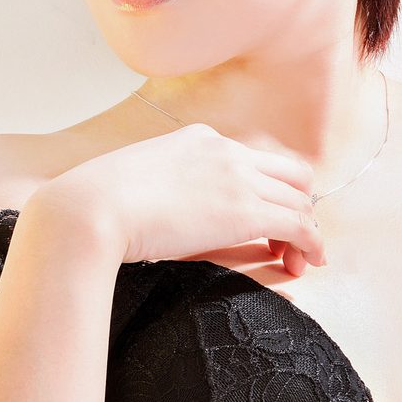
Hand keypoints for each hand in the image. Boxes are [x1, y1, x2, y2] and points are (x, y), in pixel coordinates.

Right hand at [34, 123, 326, 274]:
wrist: (90, 209)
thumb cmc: (97, 205)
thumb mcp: (136, 185)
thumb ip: (163, 192)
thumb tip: (167, 215)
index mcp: (198, 139)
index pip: (252, 159)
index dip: (266, 190)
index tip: (262, 219)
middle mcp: (225, 150)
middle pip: (289, 174)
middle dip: (296, 205)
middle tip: (288, 240)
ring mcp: (238, 177)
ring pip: (300, 200)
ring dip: (304, 230)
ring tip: (299, 259)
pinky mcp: (245, 211)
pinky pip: (299, 225)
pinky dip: (311, 243)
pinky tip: (309, 262)